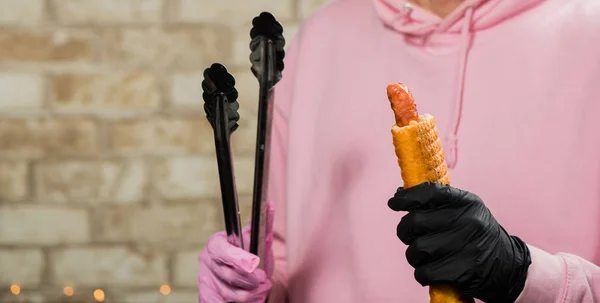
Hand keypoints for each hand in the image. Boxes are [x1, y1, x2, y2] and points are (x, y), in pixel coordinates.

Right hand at [198, 202, 274, 302]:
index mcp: (216, 244)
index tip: (255, 263)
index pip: (221, 250)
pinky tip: (252, 297)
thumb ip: (263, 225)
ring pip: (229, 294)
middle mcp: (206, 262)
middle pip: (228, 274)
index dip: (238, 258)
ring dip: (251, 294)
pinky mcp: (207, 298)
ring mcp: (206, 282)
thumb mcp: (258, 241)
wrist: (244, 278)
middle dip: (251, 279)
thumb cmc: (250, 256)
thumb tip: (270, 205)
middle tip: (264, 279)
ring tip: (262, 289)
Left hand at [388, 183, 531, 302]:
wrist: (509, 268)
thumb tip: (399, 194)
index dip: (407, 197)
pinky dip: (423, 274)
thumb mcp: (466, 212)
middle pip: (415, 222)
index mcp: (468, 202)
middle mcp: (469, 221)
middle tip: (410, 237)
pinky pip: (424, 272)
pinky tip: (433, 271)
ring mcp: (468, 247)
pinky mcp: (464, 272)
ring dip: (414, 256)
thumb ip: (437, 204)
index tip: (394, 203)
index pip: (430, 192)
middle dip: (405, 232)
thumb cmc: (476, 236)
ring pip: (417, 249)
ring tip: (426, 256)